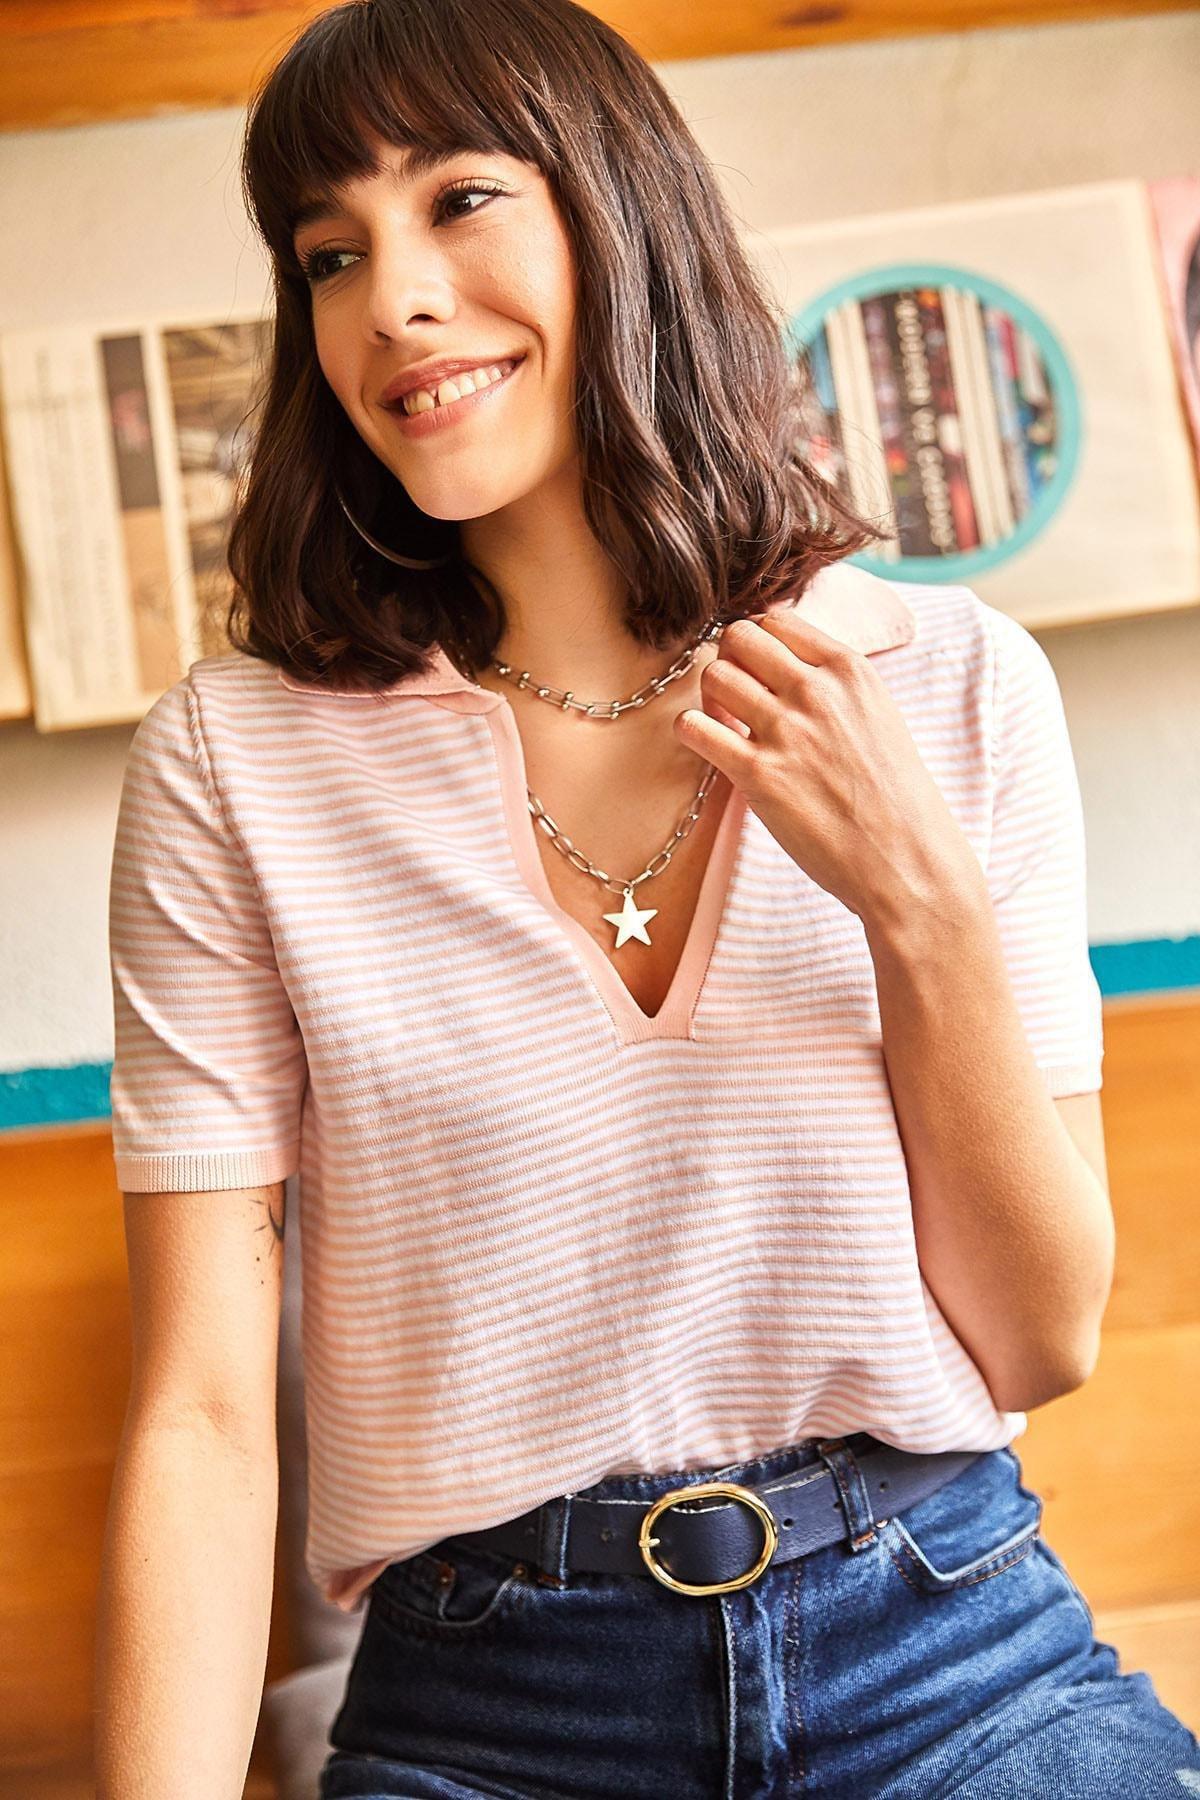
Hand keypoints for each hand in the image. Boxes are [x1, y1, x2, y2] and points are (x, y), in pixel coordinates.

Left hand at [672, 610, 981, 924]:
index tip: (758, 672)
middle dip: (729, 661)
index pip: (777, 620)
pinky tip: (710, 747)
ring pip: (713, 674)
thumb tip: (786, 671)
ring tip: (724, 725)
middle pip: (738, 637)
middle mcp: (816, 691)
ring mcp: (786, 731)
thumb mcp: (879, 717)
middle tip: (736, 696)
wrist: (906, 859)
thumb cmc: (895, 798)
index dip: (758, 645)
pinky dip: (691, 730)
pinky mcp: (758, 774)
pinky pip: (694, 726)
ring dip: (709, 697)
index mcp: (850, 670)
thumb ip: (836, 687)